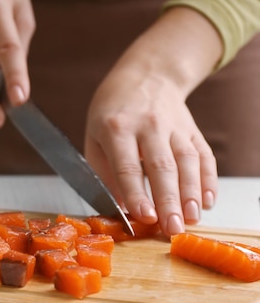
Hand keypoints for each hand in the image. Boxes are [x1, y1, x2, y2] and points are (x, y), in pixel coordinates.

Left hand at [84, 7, 221, 236]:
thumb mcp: (94, 137)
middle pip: (162, 167)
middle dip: (169, 200)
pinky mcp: (192, 129)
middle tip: (172, 229)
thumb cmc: (112, 112)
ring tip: (191, 219)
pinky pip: (204, 155)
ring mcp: (174, 126)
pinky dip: (208, 180)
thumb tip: (120, 206)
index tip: (143, 217)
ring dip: (191, 193)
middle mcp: (149, 125)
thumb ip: (104, 172)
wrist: (146, 74)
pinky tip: (207, 201)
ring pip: (187, 162)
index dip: (137, 192)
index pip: (128, 165)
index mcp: (117, 128)